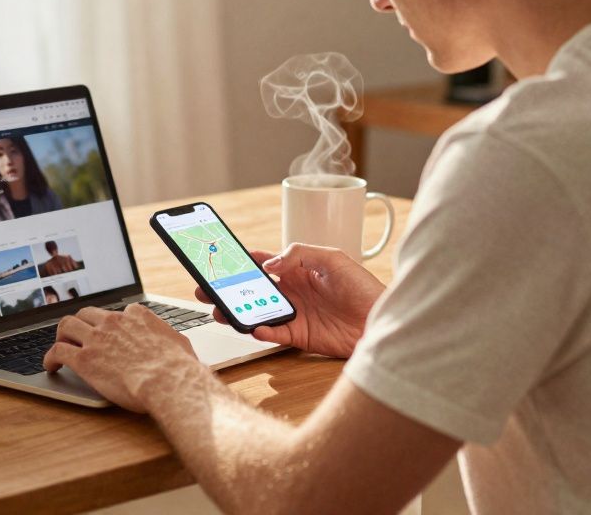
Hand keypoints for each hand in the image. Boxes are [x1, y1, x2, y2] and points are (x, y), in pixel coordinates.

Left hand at [43, 304, 204, 411]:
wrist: (167, 381)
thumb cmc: (178, 367)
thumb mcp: (180, 344)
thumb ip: (171, 340)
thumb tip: (177, 345)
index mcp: (137, 315)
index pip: (117, 313)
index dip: (110, 324)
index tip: (108, 333)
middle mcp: (113, 321)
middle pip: (87, 314)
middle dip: (80, 324)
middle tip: (77, 336)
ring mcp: (97, 338)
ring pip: (67, 325)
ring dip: (61, 335)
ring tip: (59, 346)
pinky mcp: (84, 358)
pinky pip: (58, 351)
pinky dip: (50, 356)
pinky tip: (50, 366)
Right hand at [195, 243, 384, 357]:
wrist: (383, 322)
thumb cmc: (364, 288)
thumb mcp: (334, 259)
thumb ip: (301, 255)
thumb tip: (270, 265)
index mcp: (298, 270)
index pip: (263, 264)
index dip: (242, 262)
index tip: (221, 260)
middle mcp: (292, 292)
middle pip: (252, 290)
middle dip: (228, 289)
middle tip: (207, 290)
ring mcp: (294, 314)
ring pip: (256, 312)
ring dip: (238, 312)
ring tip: (222, 311)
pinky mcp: (300, 336)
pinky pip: (273, 334)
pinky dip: (261, 331)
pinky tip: (254, 327)